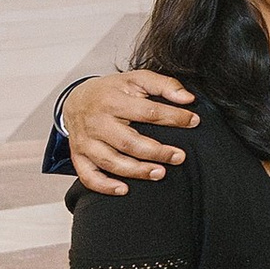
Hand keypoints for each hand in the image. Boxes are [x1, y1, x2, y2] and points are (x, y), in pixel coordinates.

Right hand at [63, 68, 195, 195]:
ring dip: (136, 171)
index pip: (148, 111)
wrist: (76, 99)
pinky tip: (124, 189)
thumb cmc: (111, 90)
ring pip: (111, 161)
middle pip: (128, 142)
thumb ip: (164, 85)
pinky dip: (105, 186)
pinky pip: (88, 176)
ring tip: (160, 173)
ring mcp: (86, 141)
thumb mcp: (137, 79)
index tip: (193, 121)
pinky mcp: (79, 156)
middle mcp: (97, 122)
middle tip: (179, 157)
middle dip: (156, 151)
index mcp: (113, 101)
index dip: (173, 117)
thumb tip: (188, 99)